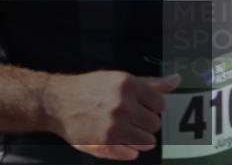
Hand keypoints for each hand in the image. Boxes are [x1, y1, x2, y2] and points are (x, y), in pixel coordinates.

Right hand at [46, 71, 177, 160]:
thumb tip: (177, 80)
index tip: (136, 105)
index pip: (160, 104)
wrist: (55, 102)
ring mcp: (114, 126)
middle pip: (155, 124)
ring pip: (148, 142)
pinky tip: (113, 138)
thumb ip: (150, 83)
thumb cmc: (88, 89)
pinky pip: (133, 153)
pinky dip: (127, 149)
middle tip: (125, 117)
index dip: (149, 106)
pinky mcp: (106, 144)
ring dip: (137, 138)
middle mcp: (122, 105)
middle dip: (143, 122)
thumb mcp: (116, 80)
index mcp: (127, 85)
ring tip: (121, 129)